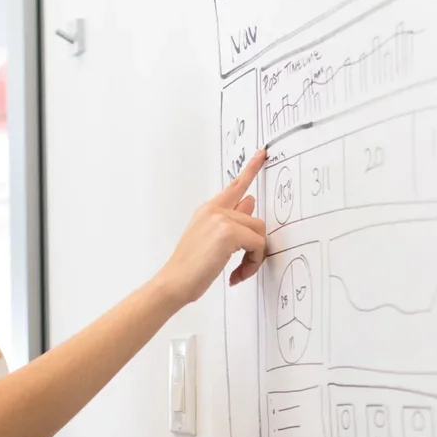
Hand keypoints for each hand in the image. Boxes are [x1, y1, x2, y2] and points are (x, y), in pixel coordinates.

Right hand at [155, 149, 267, 306]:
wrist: (173, 282)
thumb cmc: (189, 268)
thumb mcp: (211, 240)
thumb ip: (232, 220)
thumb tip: (250, 202)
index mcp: (208, 210)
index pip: (235, 186)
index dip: (251, 169)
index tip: (262, 154)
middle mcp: (214, 210)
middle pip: (256, 221)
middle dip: (255, 247)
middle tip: (244, 267)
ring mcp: (221, 218)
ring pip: (259, 233)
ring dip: (254, 257)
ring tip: (239, 272)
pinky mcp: (228, 232)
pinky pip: (257, 245)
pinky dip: (253, 263)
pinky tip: (236, 275)